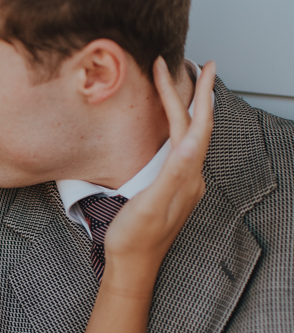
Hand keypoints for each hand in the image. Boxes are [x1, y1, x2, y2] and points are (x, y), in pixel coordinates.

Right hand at [104, 58, 214, 291]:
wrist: (131, 268)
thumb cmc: (135, 240)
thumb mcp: (150, 206)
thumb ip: (171, 174)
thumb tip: (188, 143)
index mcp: (187, 177)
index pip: (192, 126)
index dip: (189, 94)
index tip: (180, 66)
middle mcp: (190, 177)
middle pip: (197, 125)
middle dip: (198, 93)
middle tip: (200, 64)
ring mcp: (182, 183)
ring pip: (191, 135)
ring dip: (192, 107)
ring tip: (190, 84)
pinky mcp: (170, 187)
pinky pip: (180, 147)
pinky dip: (179, 125)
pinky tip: (172, 124)